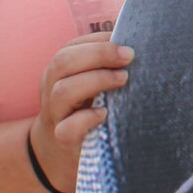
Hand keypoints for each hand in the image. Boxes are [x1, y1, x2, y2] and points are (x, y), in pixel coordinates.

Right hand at [30, 34, 132, 192]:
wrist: (58, 152)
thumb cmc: (84, 109)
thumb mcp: (90, 83)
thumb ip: (105, 64)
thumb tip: (140, 40)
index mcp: (60, 70)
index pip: (72, 46)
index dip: (99, 40)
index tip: (127, 41)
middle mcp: (52, 88)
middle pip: (63, 62)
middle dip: (98, 54)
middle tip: (129, 56)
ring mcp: (55, 114)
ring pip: (63, 91)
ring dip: (95, 80)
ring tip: (123, 79)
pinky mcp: (63, 140)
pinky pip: (68, 128)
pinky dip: (86, 118)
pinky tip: (104, 114)